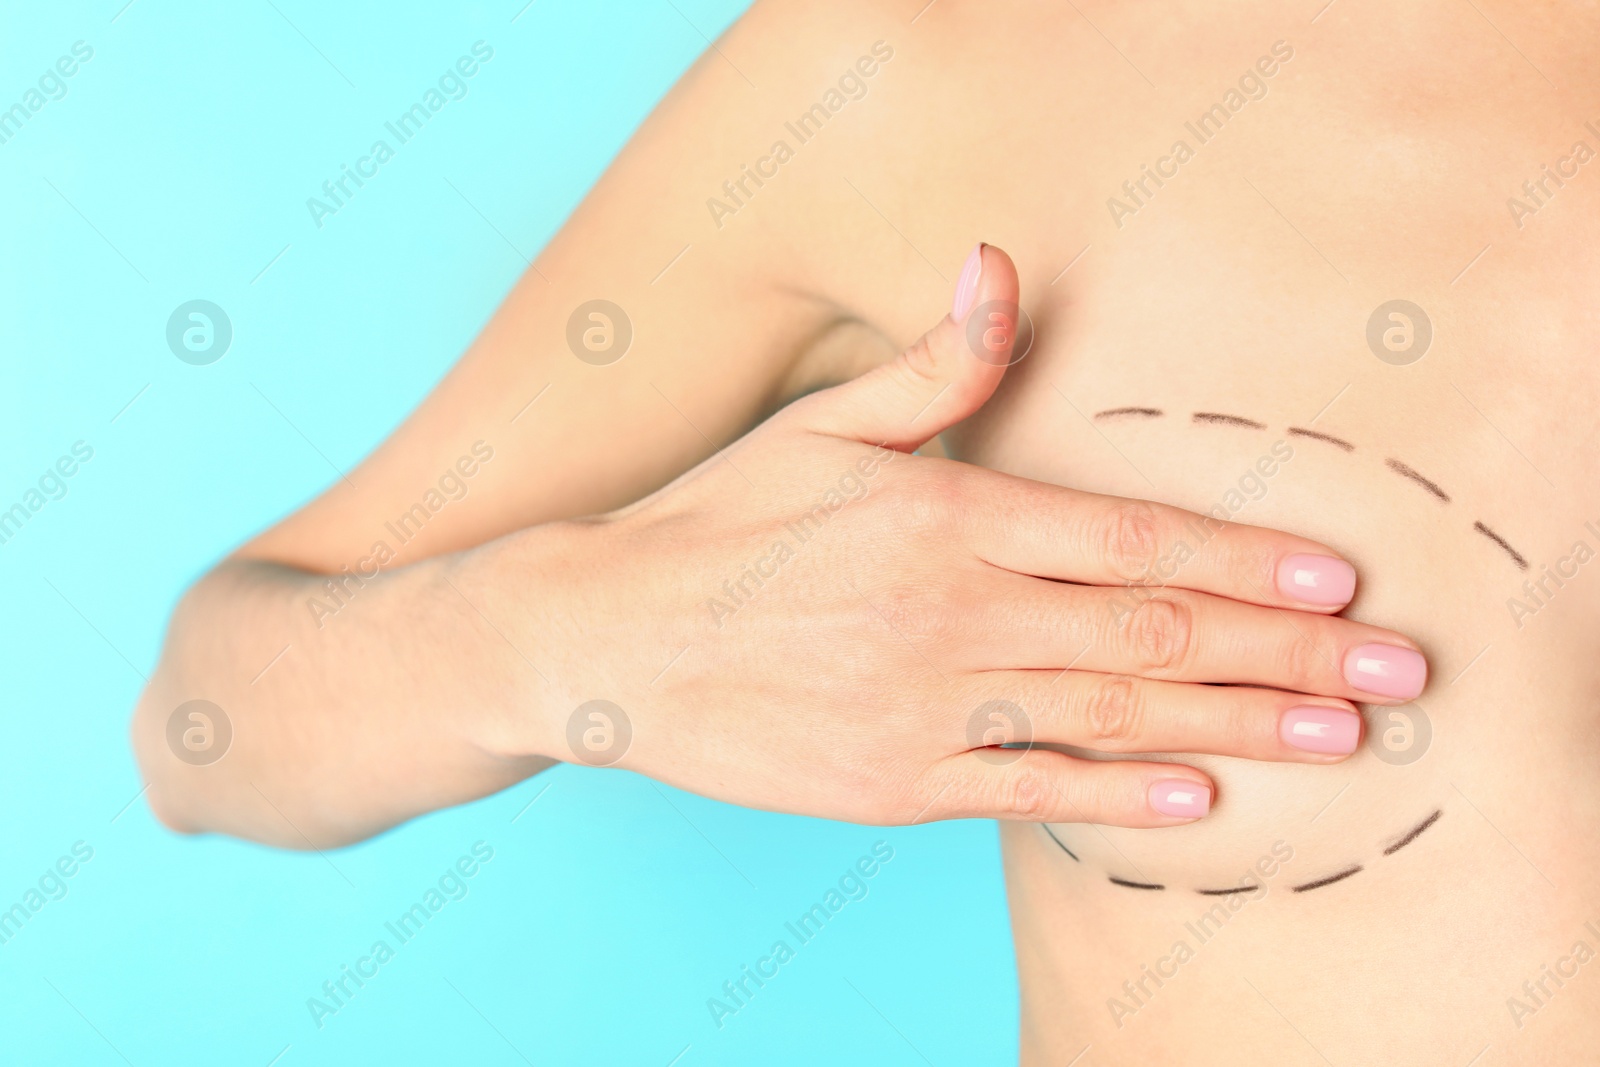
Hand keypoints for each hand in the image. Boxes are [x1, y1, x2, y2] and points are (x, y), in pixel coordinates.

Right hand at [498, 245, 1425, 827]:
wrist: (610, 639)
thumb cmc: (721, 523)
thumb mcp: (823, 423)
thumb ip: (933, 360)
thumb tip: (1000, 267)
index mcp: (944, 512)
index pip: (1130, 538)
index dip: (1246, 561)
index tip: (1339, 578)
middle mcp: (950, 610)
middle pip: (1151, 636)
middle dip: (1287, 651)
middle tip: (1393, 670)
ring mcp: (925, 705)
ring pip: (1114, 719)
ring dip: (1241, 726)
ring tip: (1339, 734)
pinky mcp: (895, 782)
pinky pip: (1031, 791)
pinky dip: (1122, 798)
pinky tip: (1203, 797)